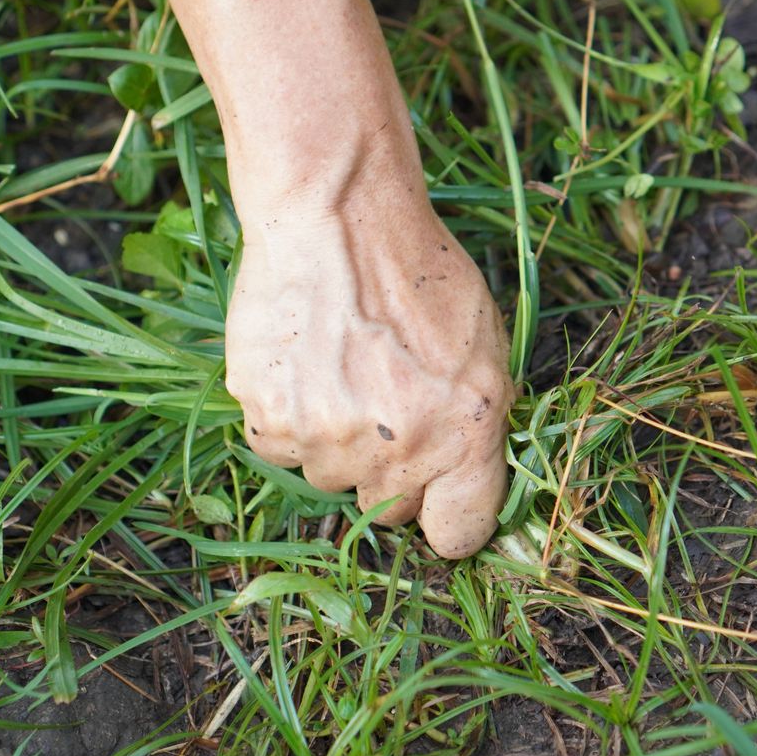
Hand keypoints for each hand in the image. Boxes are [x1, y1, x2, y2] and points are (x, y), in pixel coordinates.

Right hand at [225, 201, 512, 558]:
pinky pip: (282, 449)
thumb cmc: (422, 276)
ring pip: (330, 481)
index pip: (459, 536)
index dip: (449, 517)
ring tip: (341, 371)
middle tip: (385, 408)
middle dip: (390, 474)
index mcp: (466, 436)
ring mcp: (328, 442)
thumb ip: (481, 424)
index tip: (440, 501)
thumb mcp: (487, 346)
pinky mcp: (269, 421)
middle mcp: (398, 451)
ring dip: (337, 444)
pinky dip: (291, 420)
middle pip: (387, 513)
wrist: (338, 219)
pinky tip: (306, 366)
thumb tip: (470, 479)